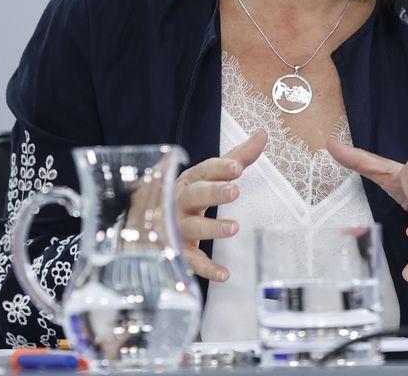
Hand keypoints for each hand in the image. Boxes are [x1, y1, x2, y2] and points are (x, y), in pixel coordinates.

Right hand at [174, 129, 266, 282]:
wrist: (144, 225)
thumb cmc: (188, 195)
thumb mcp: (208, 175)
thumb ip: (237, 157)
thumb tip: (263, 133)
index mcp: (189, 181)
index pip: (203, 171)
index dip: (219, 168)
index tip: (237, 167)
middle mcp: (179, 202)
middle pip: (195, 195)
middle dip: (213, 192)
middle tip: (235, 190)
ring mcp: (176, 228)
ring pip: (192, 227)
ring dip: (211, 228)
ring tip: (234, 228)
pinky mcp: (177, 252)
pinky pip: (191, 262)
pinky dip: (206, 269)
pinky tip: (224, 273)